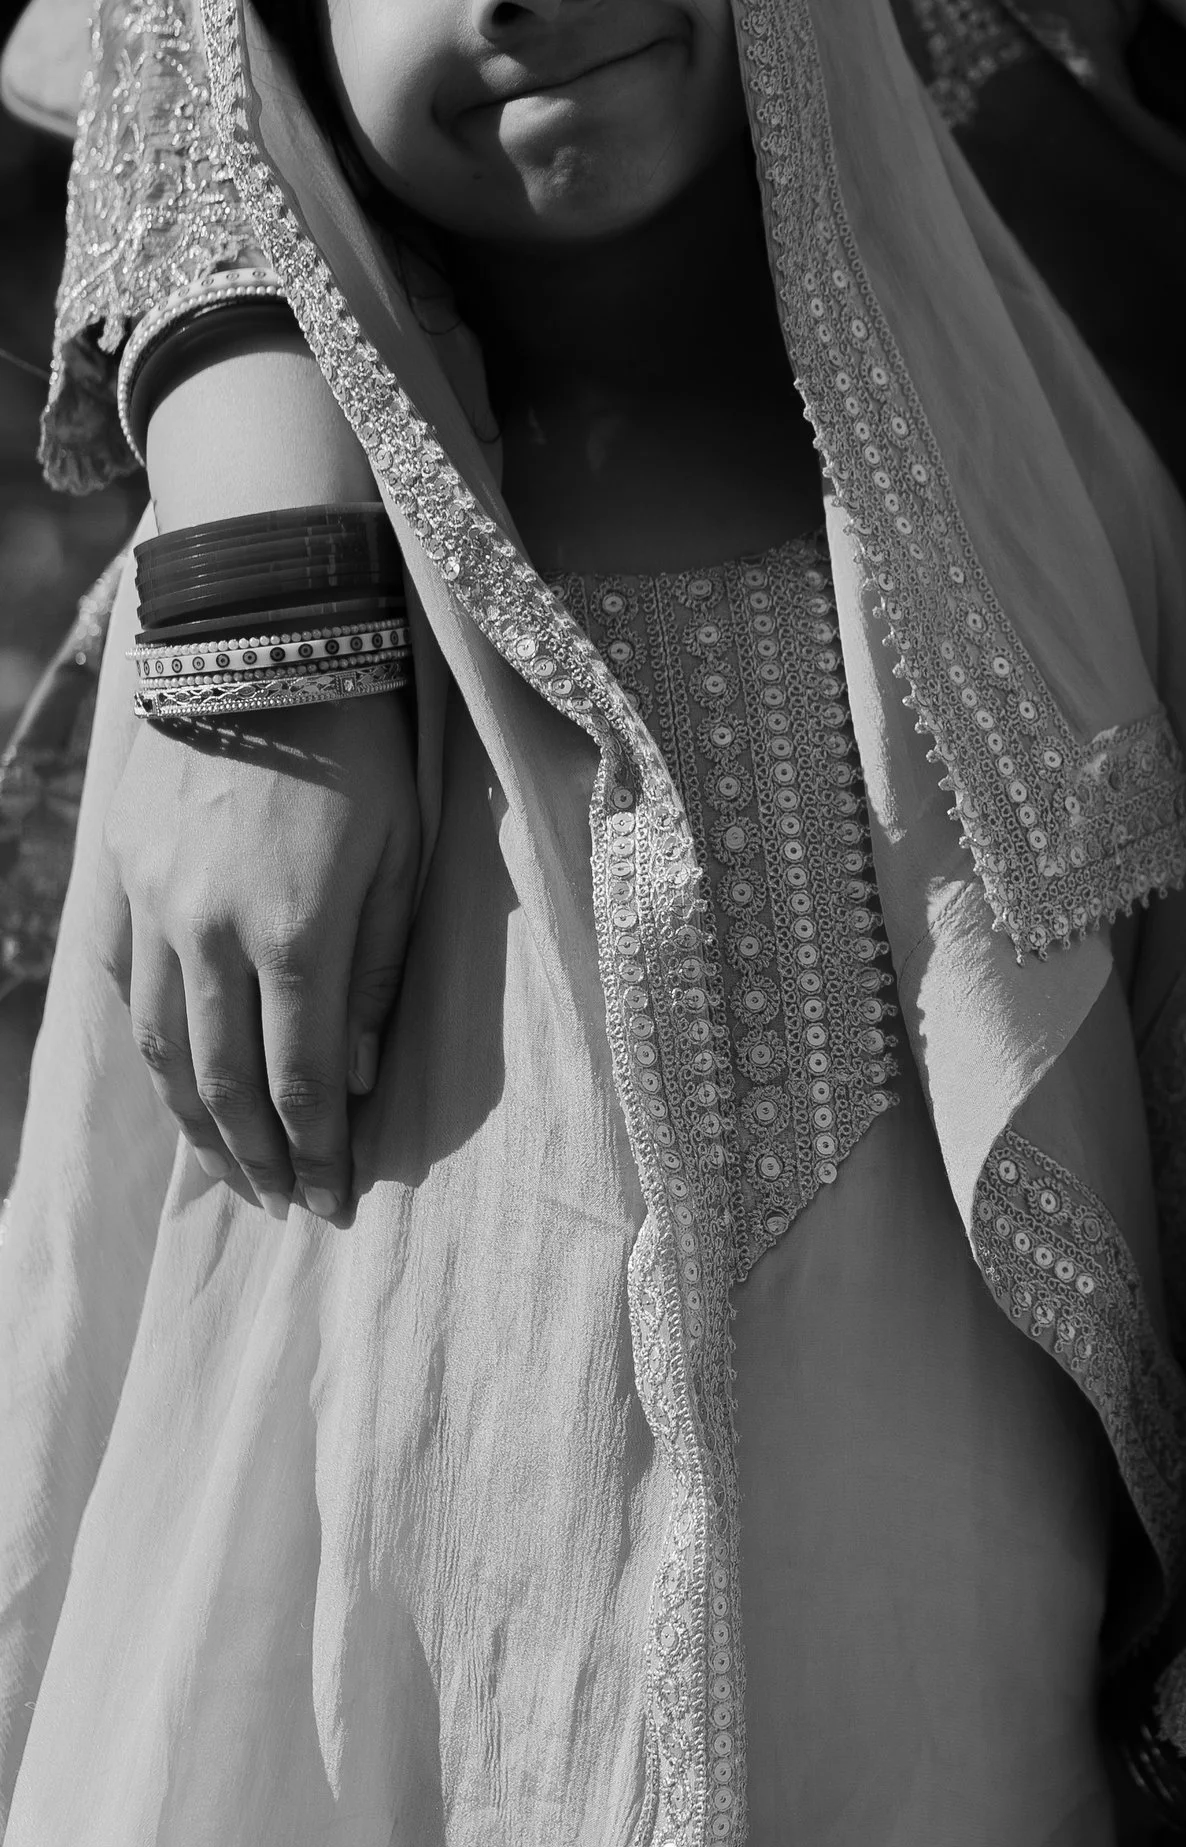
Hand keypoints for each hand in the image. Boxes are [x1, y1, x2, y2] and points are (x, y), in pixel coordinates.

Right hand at [107, 693, 419, 1219]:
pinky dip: (149, 1043)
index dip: (315, 1154)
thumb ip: (376, 973)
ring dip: (194, 1121)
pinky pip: (126, 983)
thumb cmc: (362, 748)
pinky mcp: (121, 875)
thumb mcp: (402, 858)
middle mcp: (212, 933)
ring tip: (229, 1168)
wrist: (261, 640)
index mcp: (297, 934)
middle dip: (255, 1158)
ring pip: (162, 1046)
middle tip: (282, 1206)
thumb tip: (358, 1079)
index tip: (332, 1203)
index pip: (300, 1082)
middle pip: (224, 1082)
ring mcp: (155, 906)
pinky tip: (174, 1079)